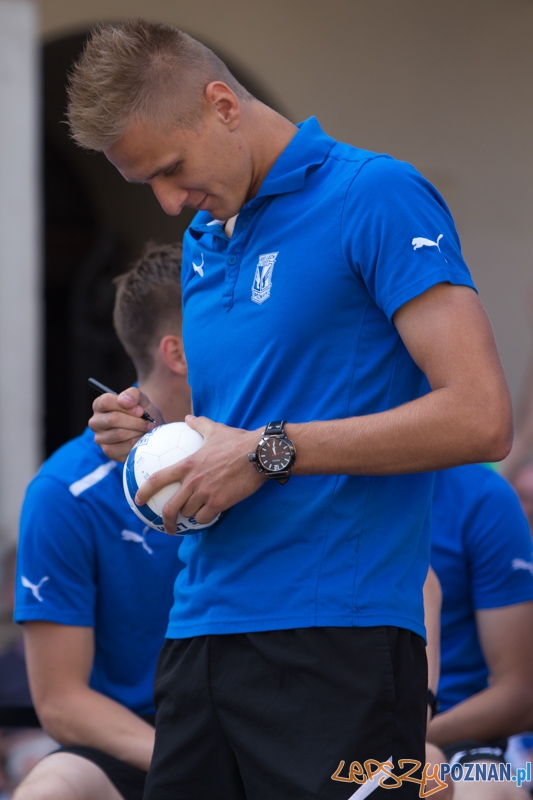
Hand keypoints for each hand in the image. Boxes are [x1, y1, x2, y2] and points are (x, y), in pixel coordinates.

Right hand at [88, 386, 163, 461]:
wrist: (150, 431)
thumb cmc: (143, 414)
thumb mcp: (142, 400)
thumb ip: (133, 394)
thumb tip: (124, 400)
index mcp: (100, 405)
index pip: (106, 401)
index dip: (126, 406)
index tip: (141, 411)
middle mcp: (95, 421)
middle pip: (113, 419)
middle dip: (136, 421)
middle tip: (149, 423)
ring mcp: (99, 438)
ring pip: (119, 434)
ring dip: (138, 432)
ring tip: (146, 431)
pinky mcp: (108, 451)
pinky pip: (122, 448)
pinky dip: (136, 444)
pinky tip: (141, 441)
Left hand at [135, 415, 264, 532]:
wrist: (259, 454)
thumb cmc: (238, 440)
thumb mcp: (216, 429)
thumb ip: (199, 424)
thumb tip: (189, 417)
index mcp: (188, 465)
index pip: (158, 479)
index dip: (145, 491)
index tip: (138, 499)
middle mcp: (193, 481)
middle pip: (170, 507)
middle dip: (165, 520)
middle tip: (165, 526)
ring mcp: (206, 493)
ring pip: (189, 514)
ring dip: (190, 516)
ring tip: (193, 515)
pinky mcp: (220, 503)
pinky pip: (205, 518)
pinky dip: (205, 519)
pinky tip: (209, 516)